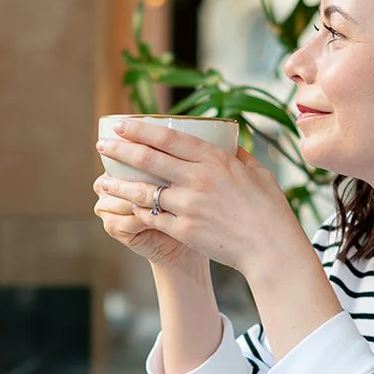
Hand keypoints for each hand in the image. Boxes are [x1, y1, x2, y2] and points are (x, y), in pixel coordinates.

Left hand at [94, 118, 305, 276]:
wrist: (271, 248)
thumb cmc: (269, 210)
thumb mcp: (258, 174)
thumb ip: (239, 158)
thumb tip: (231, 147)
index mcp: (215, 160)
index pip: (168, 138)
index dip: (140, 130)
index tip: (121, 125)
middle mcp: (197, 179)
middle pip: (147, 160)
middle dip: (120, 151)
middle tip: (102, 146)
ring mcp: (188, 205)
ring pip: (142, 192)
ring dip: (118, 185)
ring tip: (103, 182)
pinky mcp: (183, 230)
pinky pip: (152, 218)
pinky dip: (138, 212)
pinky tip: (129, 208)